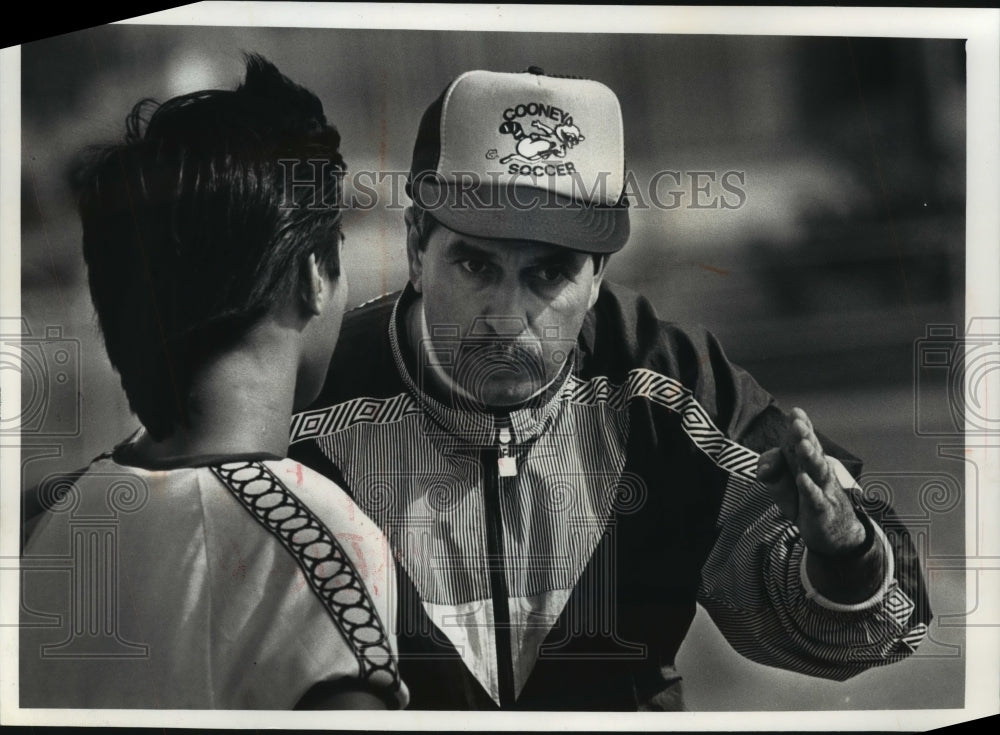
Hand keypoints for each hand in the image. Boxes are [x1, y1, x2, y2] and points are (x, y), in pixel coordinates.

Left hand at [756, 408, 866, 555]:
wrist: (833, 533)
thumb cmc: (803, 502)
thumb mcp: (781, 485)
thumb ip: (770, 470)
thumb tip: (762, 466)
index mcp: (806, 463)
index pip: (803, 441)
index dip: (801, 426)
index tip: (796, 411)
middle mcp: (816, 472)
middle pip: (811, 451)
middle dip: (805, 436)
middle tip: (798, 422)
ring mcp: (823, 490)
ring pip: (817, 471)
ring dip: (810, 457)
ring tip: (802, 444)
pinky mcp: (822, 511)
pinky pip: (815, 499)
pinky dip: (809, 489)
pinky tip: (802, 480)